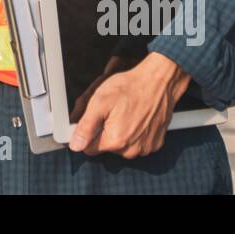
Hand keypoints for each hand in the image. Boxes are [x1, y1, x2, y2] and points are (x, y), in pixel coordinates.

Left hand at [69, 53, 190, 158]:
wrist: (159, 82)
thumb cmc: (131, 87)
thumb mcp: (100, 101)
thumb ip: (86, 126)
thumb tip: (75, 145)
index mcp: (115, 141)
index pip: (89, 149)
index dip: (87, 133)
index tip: (93, 120)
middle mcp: (131, 150)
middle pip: (106, 147)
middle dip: (104, 131)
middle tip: (111, 112)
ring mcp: (144, 149)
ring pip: (121, 147)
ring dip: (119, 133)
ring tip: (125, 113)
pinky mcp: (154, 144)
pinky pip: (136, 144)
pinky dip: (134, 134)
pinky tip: (136, 118)